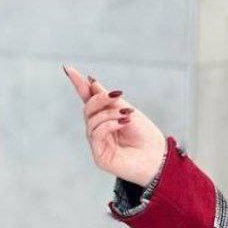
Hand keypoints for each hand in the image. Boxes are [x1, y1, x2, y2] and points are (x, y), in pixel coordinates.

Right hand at [62, 65, 167, 186]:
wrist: (158, 158)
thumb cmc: (146, 136)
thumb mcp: (127, 111)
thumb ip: (109, 99)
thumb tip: (91, 82)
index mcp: (105, 119)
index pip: (88, 100)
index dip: (79, 85)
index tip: (69, 69)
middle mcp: (99, 131)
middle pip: (88, 109)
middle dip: (99, 99)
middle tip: (117, 95)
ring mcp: (98, 144)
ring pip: (91, 121)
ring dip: (109, 114)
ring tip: (127, 114)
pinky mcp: (99, 157)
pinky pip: (96, 134)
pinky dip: (108, 125)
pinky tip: (122, 123)